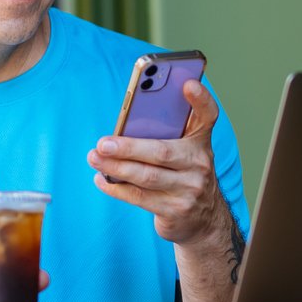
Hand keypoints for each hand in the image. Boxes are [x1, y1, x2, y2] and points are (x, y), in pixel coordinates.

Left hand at [88, 79, 233, 247]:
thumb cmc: (183, 172)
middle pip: (162, 152)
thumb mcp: (183, 150)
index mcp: (201, 140)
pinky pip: (139, 197)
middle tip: (102, 143)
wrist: (203, 218)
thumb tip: (122, 128)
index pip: (208, 115)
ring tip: (94, 158)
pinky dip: (116, 188)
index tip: (188, 83)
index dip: (201, 99)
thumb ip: (163, 133)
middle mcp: (200, 163)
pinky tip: (101, 179)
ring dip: (115, 167)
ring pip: (146, 176)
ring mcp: (190, 189)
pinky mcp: (176, 211)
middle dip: (128, 147)